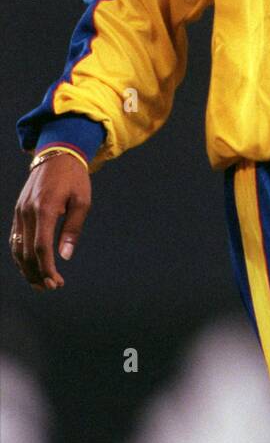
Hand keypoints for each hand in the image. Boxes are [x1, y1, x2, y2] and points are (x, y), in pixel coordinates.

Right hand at [9, 155, 91, 290]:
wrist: (57, 155)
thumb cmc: (74, 178)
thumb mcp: (82, 202)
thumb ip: (73, 229)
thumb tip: (65, 256)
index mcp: (45, 209)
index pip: (41, 247)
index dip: (47, 268)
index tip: (56, 282)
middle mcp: (28, 212)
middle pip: (26, 252)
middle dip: (37, 273)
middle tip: (51, 287)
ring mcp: (19, 211)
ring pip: (17, 247)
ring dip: (26, 268)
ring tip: (39, 283)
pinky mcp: (18, 211)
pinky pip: (15, 238)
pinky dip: (20, 255)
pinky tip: (29, 266)